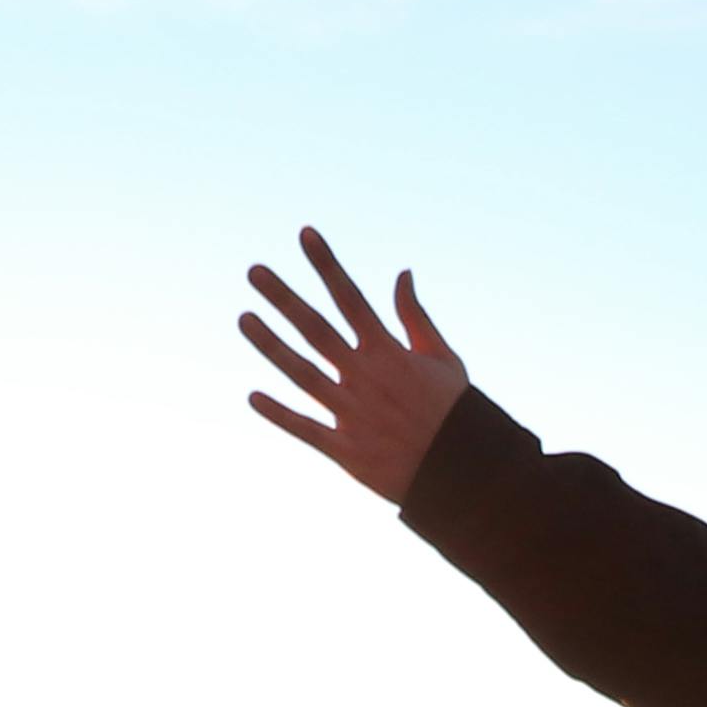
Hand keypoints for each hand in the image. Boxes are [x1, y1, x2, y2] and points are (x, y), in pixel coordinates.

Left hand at [240, 228, 471, 503]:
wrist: (462, 472)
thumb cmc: (454, 411)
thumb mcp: (442, 357)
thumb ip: (415, 316)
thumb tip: (402, 273)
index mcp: (388, 351)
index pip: (350, 296)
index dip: (326, 264)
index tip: (305, 234)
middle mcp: (363, 376)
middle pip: (315, 329)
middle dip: (283, 298)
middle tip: (254, 271)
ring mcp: (351, 412)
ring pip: (301, 372)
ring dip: (270, 345)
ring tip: (243, 319)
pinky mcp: (345, 449)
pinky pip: (305, 428)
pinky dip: (278, 413)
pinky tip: (253, 396)